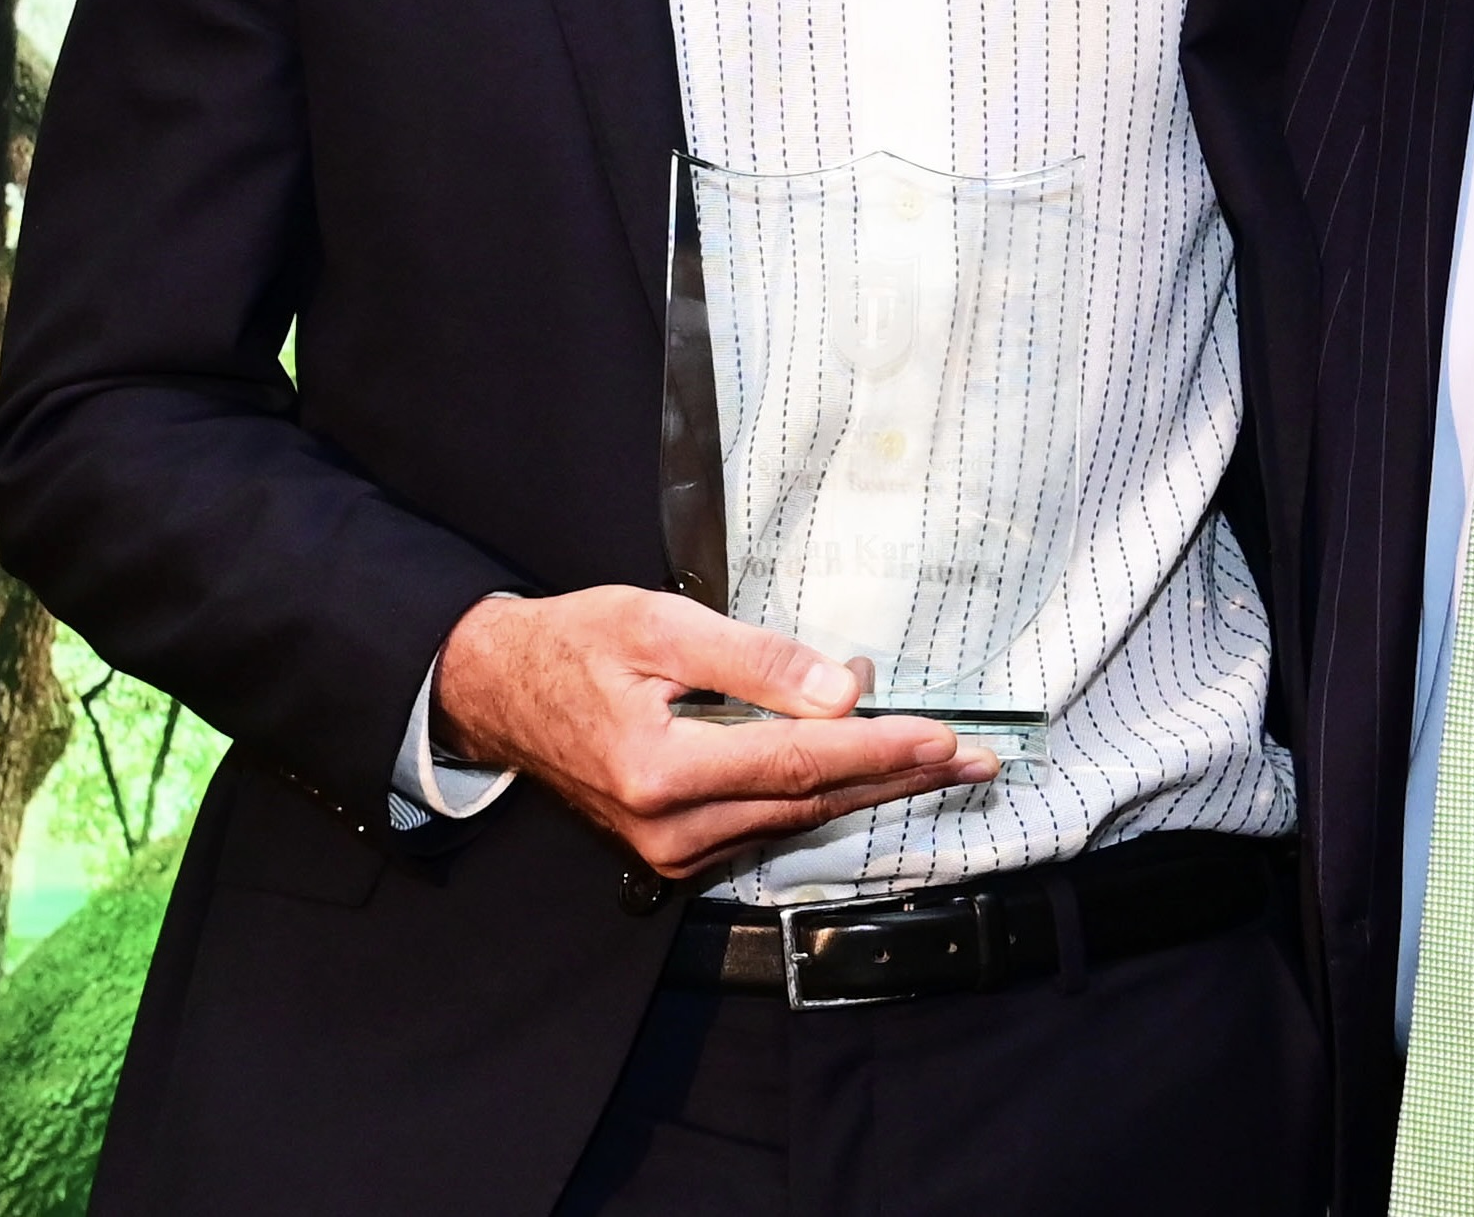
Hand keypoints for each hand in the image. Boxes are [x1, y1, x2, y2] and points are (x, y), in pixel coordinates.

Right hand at [432, 587, 998, 877]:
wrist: (498, 692)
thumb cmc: (574, 645)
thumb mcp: (661, 624)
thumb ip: (754, 660)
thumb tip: (838, 690)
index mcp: (661, 771)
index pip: (799, 761)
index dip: (879, 749)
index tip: (944, 738)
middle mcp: (669, 827)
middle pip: (811, 799)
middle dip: (899, 775)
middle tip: (974, 760)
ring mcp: (671, 848)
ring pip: (796, 816)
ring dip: (868, 782)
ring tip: (936, 754)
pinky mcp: (675, 849)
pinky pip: (767, 822)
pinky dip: (820, 790)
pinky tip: (863, 764)